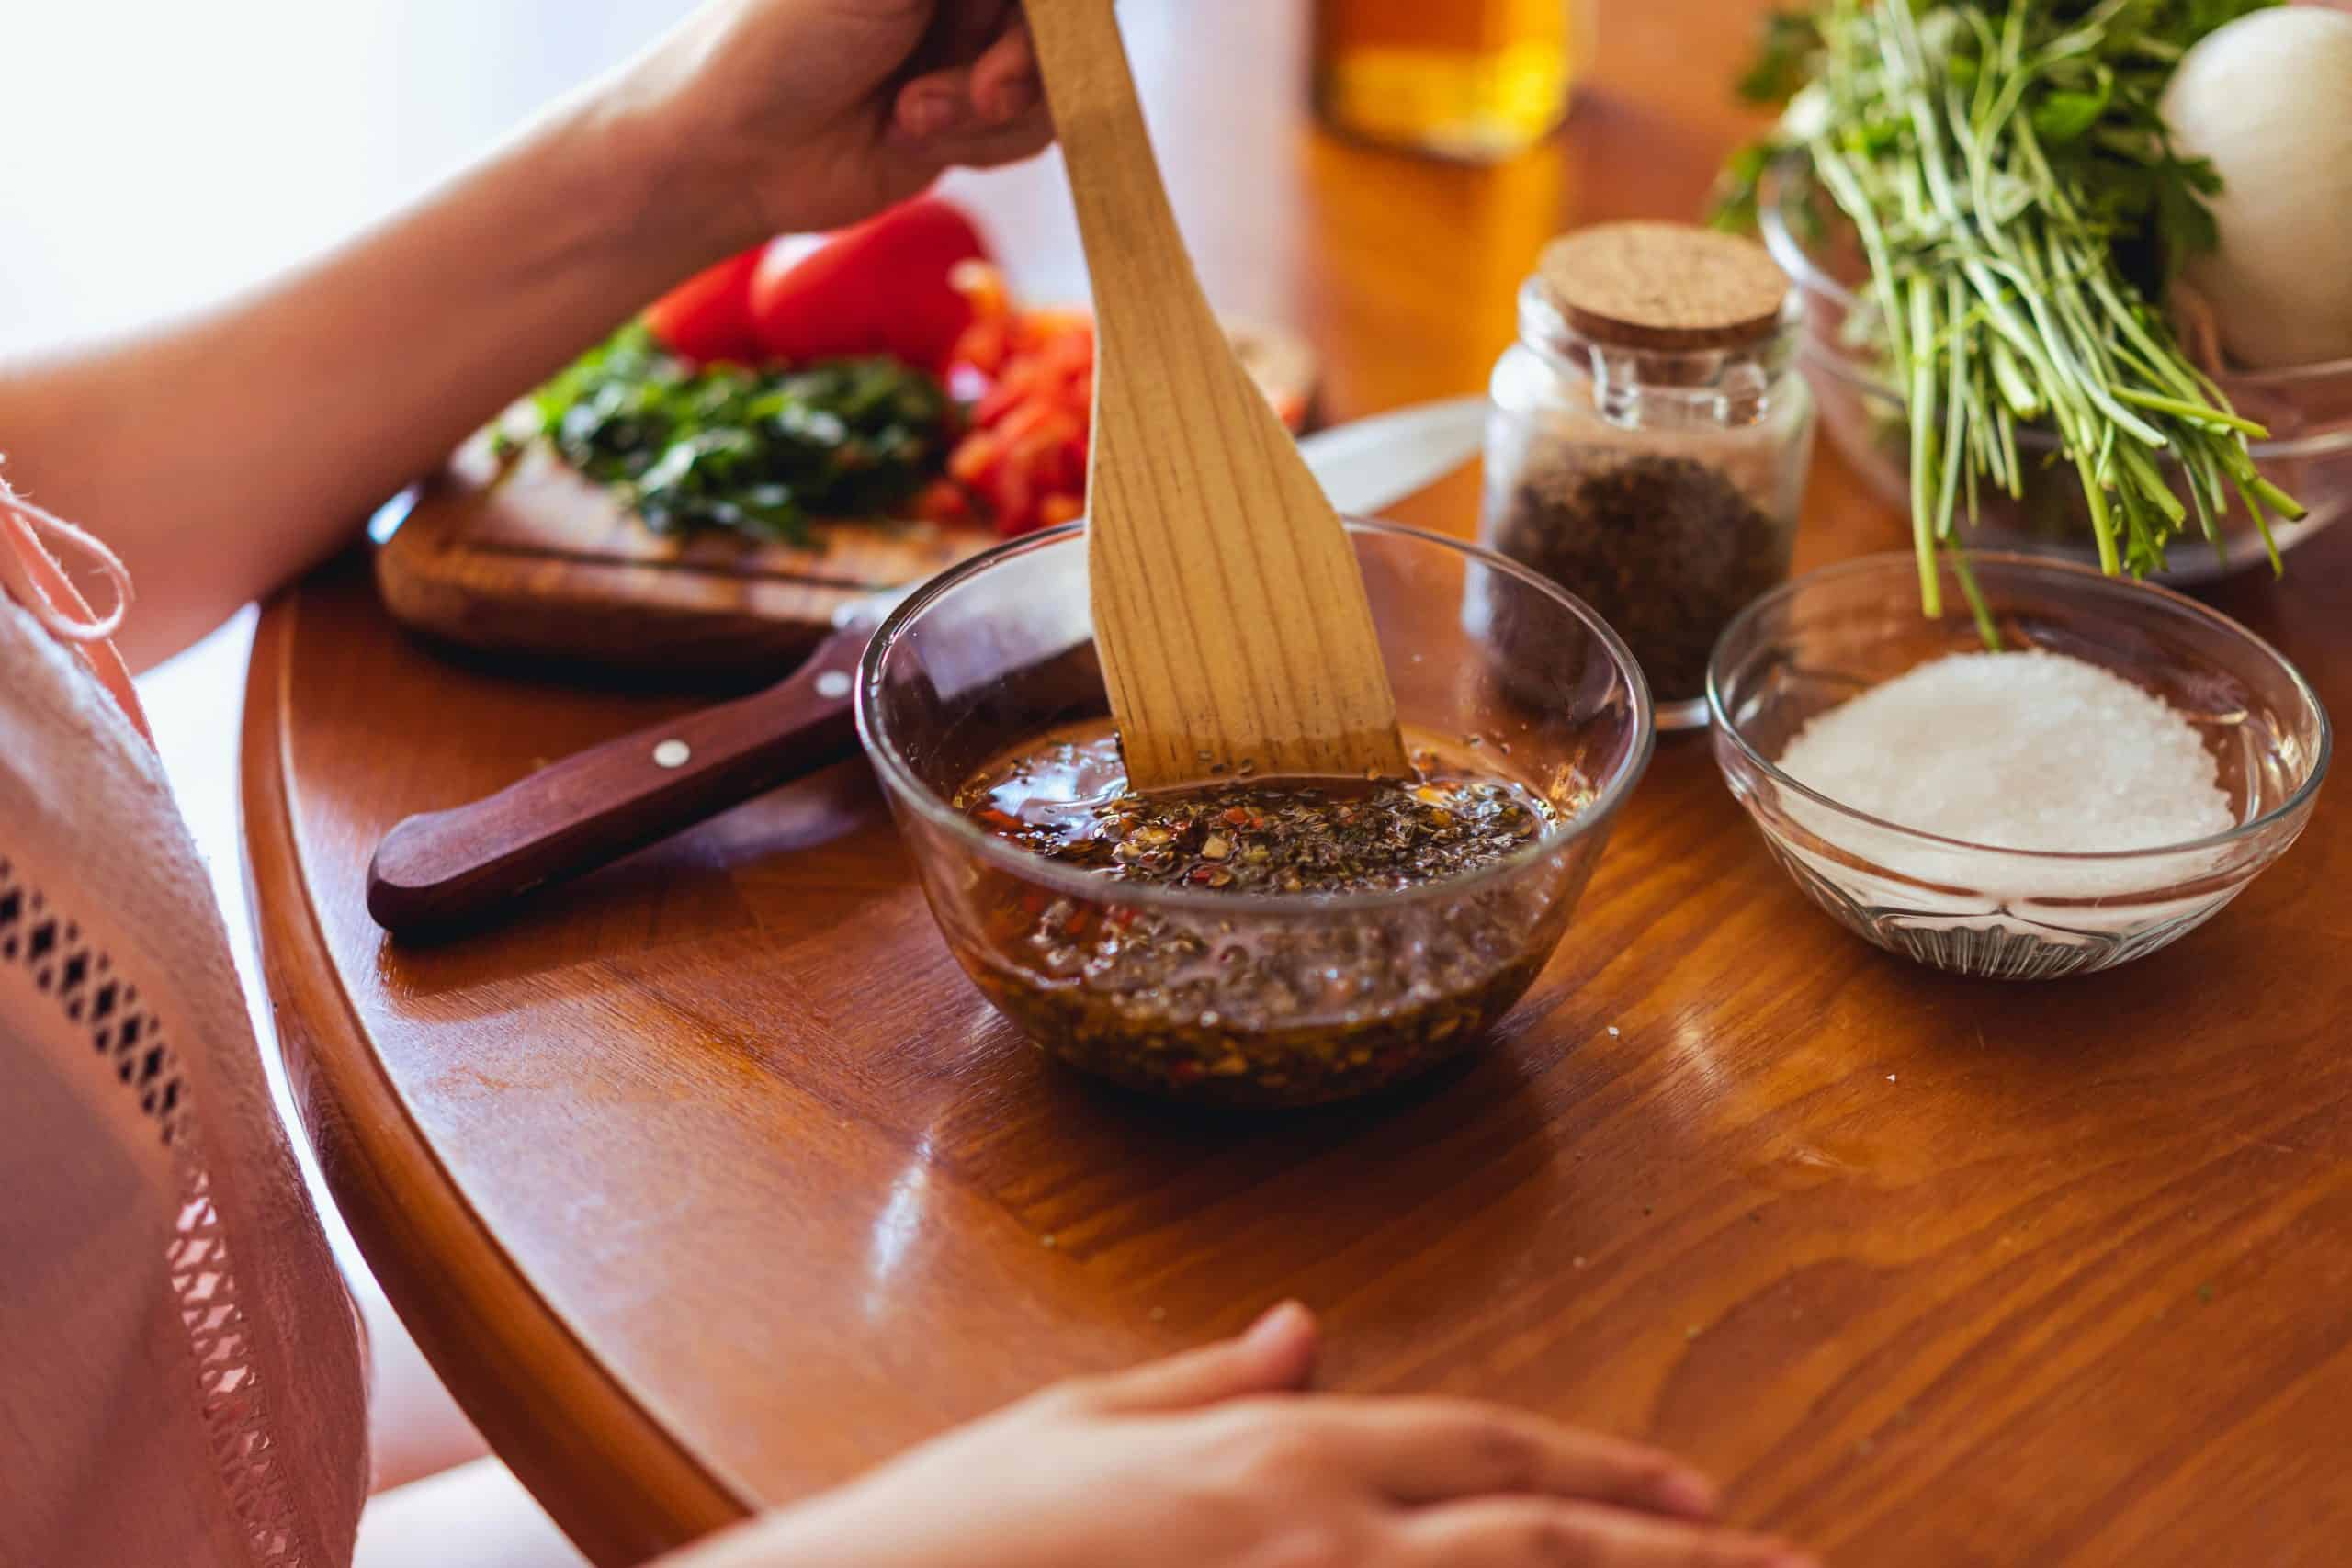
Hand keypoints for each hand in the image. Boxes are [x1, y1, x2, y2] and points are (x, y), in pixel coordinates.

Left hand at [611, 0, 1051, 241]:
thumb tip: (1053, 2)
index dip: (1058, 13)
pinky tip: (908, 137)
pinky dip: (977, 142)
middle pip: (1060, 26)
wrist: (736, 151)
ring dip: (985, 110)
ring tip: (909, 116)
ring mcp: (968, 50)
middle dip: (1021, 62)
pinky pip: (1028, 133)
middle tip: (985, 92)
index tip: (1041, 29)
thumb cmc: (786, 39)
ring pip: (1052, 82)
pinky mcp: (968, 119)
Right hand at [684, 1304, 1816, 1567]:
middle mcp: (1318, 1541)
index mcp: (1273, 1457)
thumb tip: (1298, 1331)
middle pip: (1541, 1545)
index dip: (1604, 1472)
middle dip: (1681, 1560)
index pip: (1482, 1454)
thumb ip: (1202, 1382)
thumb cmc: (943, 1534)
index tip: (1705, 1502)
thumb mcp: (1071, 1427)